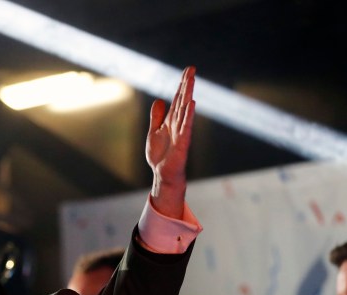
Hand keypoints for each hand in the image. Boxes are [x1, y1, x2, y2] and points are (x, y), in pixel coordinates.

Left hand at [146, 66, 195, 217]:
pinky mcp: (182, 142)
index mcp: (171, 120)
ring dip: (188, 95)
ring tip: (191, 80)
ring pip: (185, 110)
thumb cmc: (160, 156)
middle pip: (183, 100)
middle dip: (187, 84)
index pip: (178, 99)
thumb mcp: (153, 132)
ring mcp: (181, 132)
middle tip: (192, 69)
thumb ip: (157, 117)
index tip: (188, 70)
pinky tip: (192, 103)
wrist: (162, 174)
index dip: (182, 85)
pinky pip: (186, 126)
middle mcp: (178, 123)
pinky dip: (188, 115)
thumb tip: (159, 100)